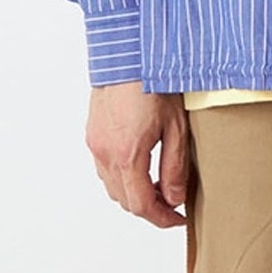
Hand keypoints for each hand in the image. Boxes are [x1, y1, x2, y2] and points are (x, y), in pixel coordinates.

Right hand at [85, 82, 189, 227]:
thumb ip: (175, 168)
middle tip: (173, 204)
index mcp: (126, 155)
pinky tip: (141, 169)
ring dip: (135, 194)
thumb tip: (174, 198)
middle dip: (151, 209)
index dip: (162, 219)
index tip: (178, 219)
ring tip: (159, 186)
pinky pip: (105, 170)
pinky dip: (123, 179)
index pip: (141, 205)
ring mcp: (95, 144)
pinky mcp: (93, 134)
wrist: (127, 52)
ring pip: (113, 188)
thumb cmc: (152, 83)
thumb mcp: (176, 128)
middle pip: (125, 201)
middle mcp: (105, 153)